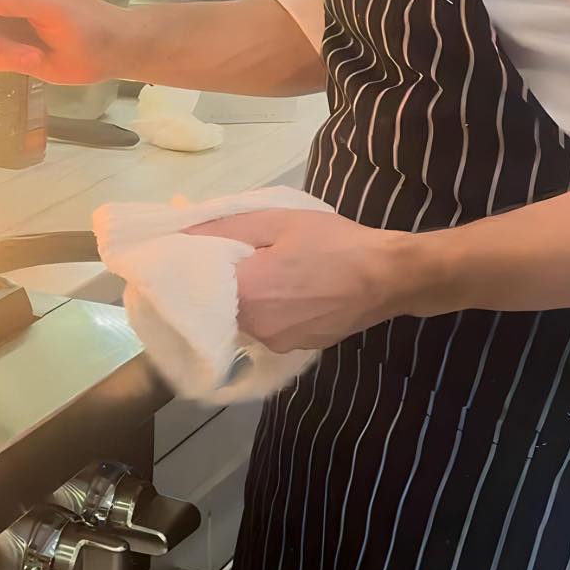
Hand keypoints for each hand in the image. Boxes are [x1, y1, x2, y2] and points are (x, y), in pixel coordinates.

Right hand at [0, 0, 130, 84]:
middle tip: (13, 50)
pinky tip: (35, 60)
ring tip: (33, 57)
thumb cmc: (90, 24)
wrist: (110, 52)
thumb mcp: (56, 9)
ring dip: (3, 51)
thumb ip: (18, 0)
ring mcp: (6, 18)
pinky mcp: (10, 42)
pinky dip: (10, 61)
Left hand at [187, 209, 409, 353]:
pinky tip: (286, 289)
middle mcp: (254, 327)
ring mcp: (276, 343)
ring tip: (267, 270)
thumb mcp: (276, 221)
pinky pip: (267, 326)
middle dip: (221, 280)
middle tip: (236, 254)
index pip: (195, 284)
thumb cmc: (333, 243)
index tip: (192, 252)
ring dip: (246, 296)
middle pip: (218, 303)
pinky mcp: (296, 349)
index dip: (191, 266)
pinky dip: (268, 309)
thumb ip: (224, 228)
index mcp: (245, 293)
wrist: (388, 276)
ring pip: (243, 316)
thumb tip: (180, 232)